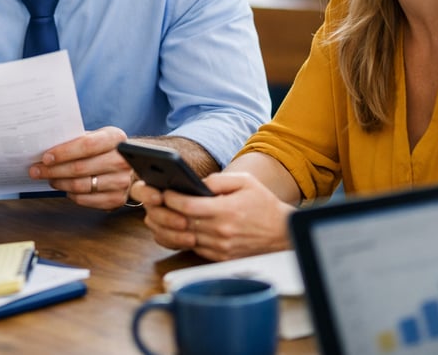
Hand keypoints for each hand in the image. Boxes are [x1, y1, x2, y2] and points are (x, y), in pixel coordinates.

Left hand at [28, 126, 133, 209]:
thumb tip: (45, 146)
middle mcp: (122, 161)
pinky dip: (71, 194)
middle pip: (80, 168)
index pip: (86, 145)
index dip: (64, 152)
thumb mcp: (96, 137)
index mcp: (115, 138)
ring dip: (59, 183)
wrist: (131, 165)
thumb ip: (76, 140)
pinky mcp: (117, 199)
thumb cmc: (105, 149)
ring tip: (49, 178)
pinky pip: (85, 199)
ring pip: (80, 185)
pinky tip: (65, 188)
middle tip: (36, 170)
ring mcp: (121, 182)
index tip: (45, 157)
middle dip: (53, 170)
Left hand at [133, 171, 293, 261]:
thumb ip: (218, 180)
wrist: (283, 233)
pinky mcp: (221, 258)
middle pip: (182, 223)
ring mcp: (220, 248)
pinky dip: (183, 238)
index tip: (163, 191)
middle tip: (155, 202)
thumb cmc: (263, 203)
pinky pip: (194, 248)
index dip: (171, 198)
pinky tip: (177, 227)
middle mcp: (221, 232)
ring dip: (170, 227)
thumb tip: (196, 183)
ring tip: (161, 214)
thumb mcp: (245, 182)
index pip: (188, 206)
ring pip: (184, 238)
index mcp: (226, 211)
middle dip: (165, 211)